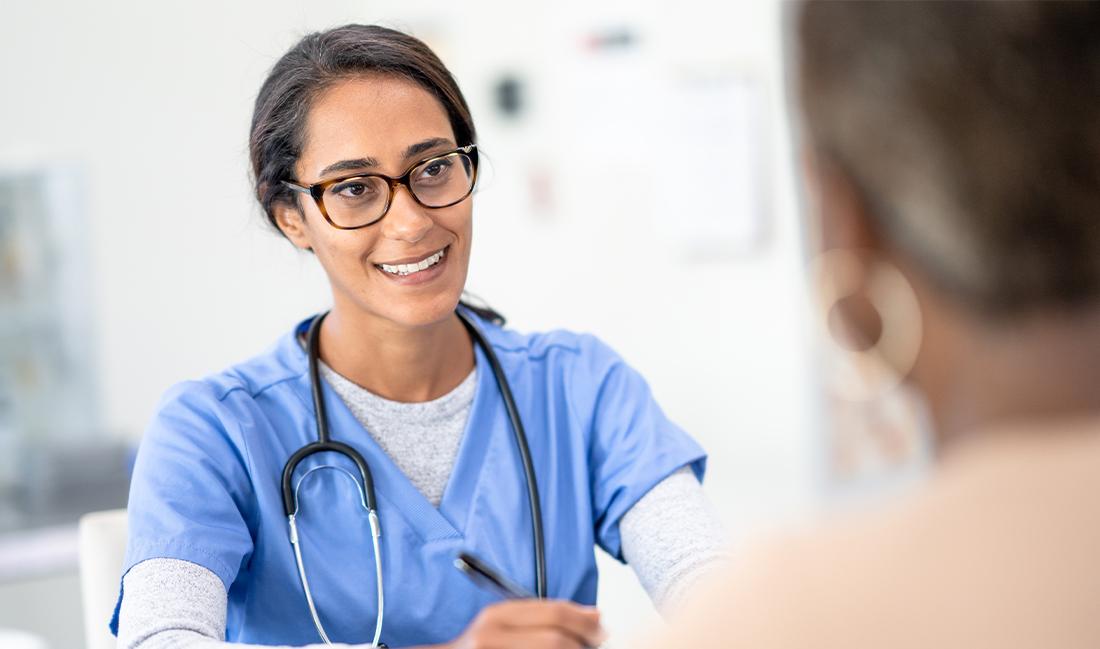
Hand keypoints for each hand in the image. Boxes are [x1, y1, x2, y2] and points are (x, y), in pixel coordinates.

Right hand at [444, 599, 604, 648]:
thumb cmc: (485, 647)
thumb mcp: (503, 626)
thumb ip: (541, 618)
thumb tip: (595, 617)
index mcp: (497, 616)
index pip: (554, 613)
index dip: (585, 621)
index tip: (602, 627)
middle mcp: (491, 637)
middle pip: (555, 641)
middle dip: (583, 644)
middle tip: (596, 645)